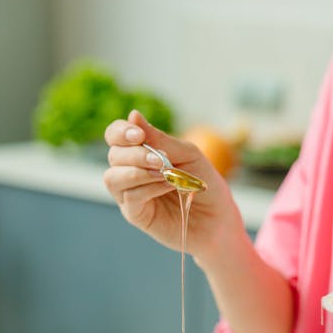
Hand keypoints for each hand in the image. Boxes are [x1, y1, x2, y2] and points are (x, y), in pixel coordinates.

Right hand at [103, 110, 243, 265]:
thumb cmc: (203, 183)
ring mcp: (130, 194)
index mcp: (140, 152)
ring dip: (138, 172)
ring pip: (114, 178)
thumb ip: (160, 139)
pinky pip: (130, 197)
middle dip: (135, 154)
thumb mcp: (187, 154)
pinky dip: (147, 188)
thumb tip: (133, 115)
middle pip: (114, 155)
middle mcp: (130, 171)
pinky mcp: (136, 214)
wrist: (218, 217)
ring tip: (165, 173)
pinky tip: (167, 186)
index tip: (138, 134)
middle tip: (161, 159)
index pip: (115, 135)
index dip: (121, 132)